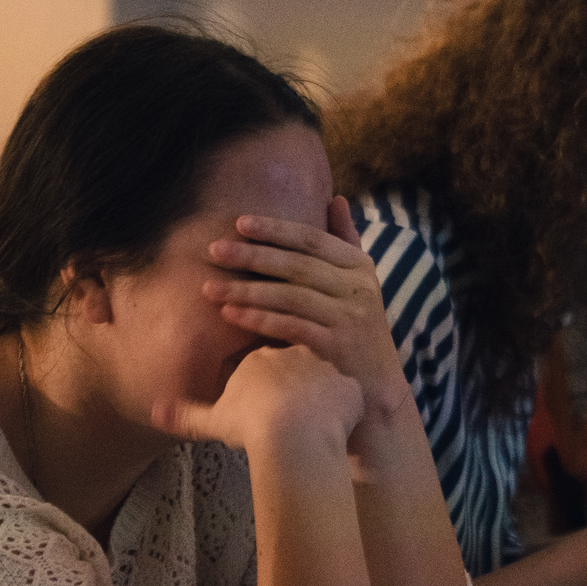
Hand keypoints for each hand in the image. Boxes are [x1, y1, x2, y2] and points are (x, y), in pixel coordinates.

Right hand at [152, 342, 362, 455]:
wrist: (292, 432)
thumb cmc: (251, 425)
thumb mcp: (213, 420)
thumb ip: (186, 414)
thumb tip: (155, 412)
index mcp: (261, 357)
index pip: (265, 355)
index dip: (266, 376)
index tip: (265, 394)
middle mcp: (295, 352)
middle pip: (298, 356)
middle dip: (296, 377)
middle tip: (293, 407)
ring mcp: (325, 366)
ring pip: (326, 372)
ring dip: (322, 390)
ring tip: (316, 419)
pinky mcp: (348, 386)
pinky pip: (350, 394)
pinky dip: (346, 408)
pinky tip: (338, 427)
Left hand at [202, 197, 408, 427]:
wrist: (376, 386)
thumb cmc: (358, 328)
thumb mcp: (359, 282)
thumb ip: (346, 241)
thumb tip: (335, 199)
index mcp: (359, 266)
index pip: (312, 239)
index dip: (275, 229)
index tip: (239, 223)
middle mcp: (357, 288)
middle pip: (297, 265)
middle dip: (252, 256)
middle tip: (214, 250)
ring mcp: (349, 318)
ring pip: (291, 296)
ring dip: (247, 290)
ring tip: (210, 288)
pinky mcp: (337, 347)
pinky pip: (291, 327)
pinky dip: (259, 319)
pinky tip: (231, 314)